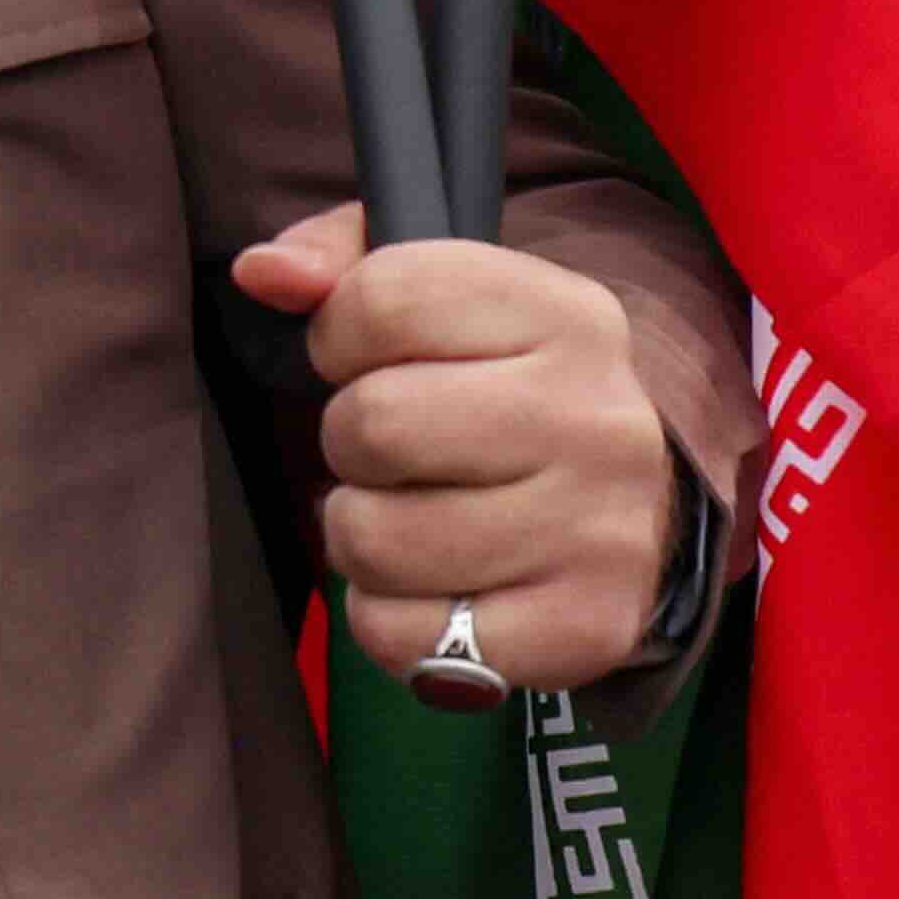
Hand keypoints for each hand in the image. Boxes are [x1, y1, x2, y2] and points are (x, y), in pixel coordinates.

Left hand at [230, 208, 688, 701]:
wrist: (634, 506)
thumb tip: (263, 271)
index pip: (382, 300)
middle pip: (372, 425)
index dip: (341, 336)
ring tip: (413, 516)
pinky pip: (407, 638)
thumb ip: (343, 261)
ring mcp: (600, 533)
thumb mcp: (445, 297)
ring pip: (375, 540)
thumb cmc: (502, 387)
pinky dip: (391, 620)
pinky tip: (437, 587)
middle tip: (396, 454)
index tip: (375, 359)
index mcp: (568, 316)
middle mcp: (598, 422)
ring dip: (362, 534)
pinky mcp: (585, 628)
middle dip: (351, 443)